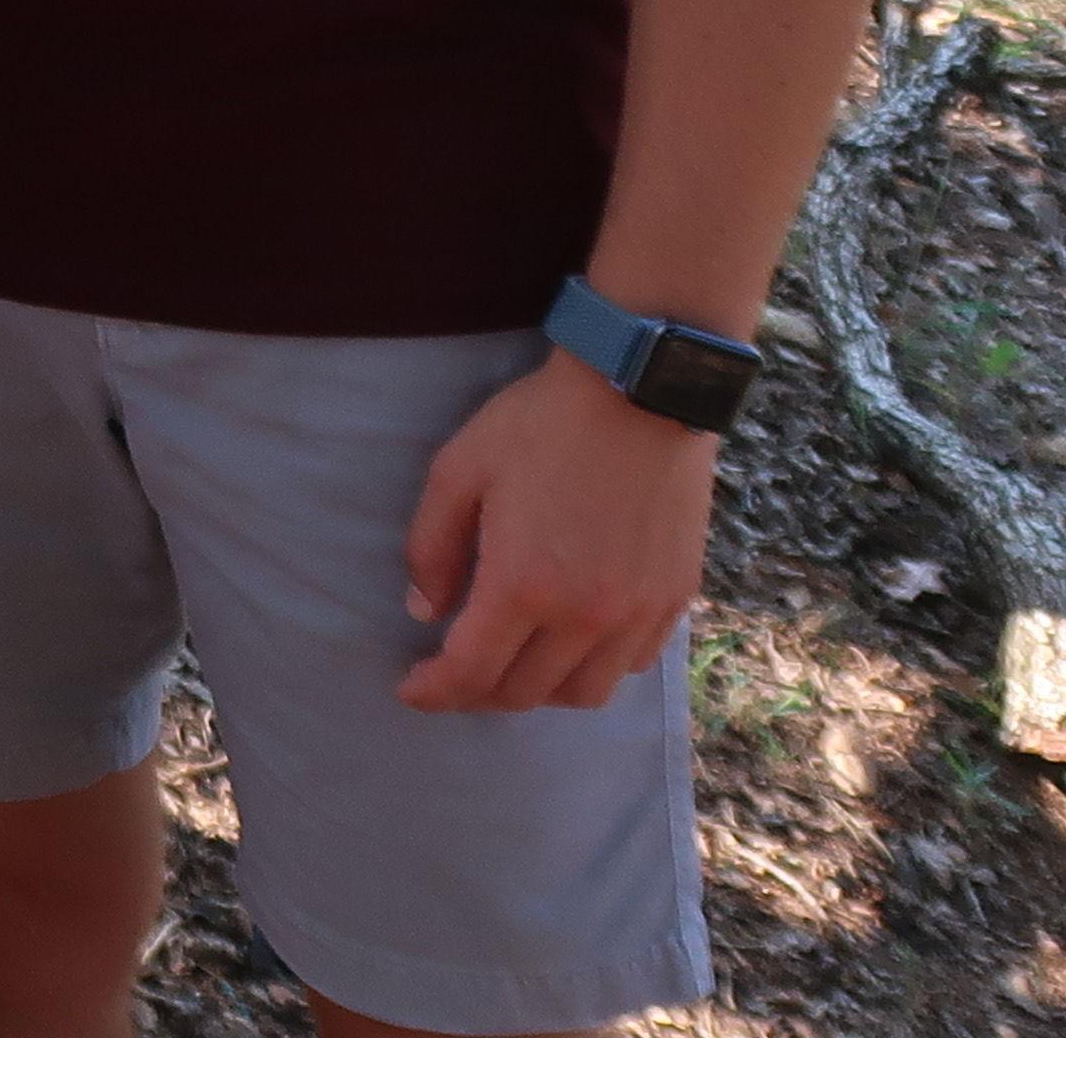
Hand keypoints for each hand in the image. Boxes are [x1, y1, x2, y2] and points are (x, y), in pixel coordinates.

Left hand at [399, 352, 715, 710]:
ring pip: (584, 693)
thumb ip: (432, 547)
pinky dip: (593, 669)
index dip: (435, 692)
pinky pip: (631, 665)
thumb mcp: (458, 470)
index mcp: (524, 585)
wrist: (641, 392)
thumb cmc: (540, 424)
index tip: (412, 691)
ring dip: (539, 691)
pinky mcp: (675, 599)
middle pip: (525, 692)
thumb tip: (424, 611)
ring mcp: (638, 613)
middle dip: (478, 695)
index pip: (471, 671)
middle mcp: (586, 615)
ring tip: (510, 665)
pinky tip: (568, 644)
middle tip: (452, 676)